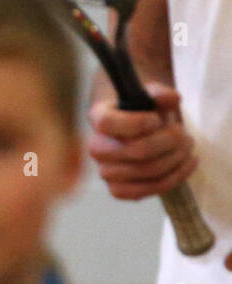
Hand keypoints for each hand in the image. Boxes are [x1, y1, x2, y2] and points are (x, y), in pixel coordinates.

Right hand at [87, 83, 196, 199]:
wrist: (141, 133)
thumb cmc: (145, 112)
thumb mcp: (151, 95)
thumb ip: (161, 93)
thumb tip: (171, 98)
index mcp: (99, 118)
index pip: (107, 123)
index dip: (135, 123)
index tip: (156, 119)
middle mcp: (97, 147)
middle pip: (134, 151)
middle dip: (168, 142)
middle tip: (183, 135)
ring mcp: (106, 171)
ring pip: (146, 171)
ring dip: (175, 160)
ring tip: (187, 148)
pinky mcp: (118, 189)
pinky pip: (146, 190)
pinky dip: (174, 178)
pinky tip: (186, 164)